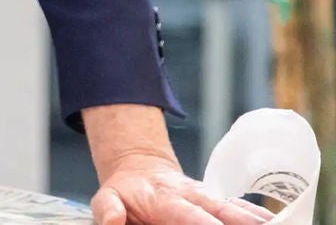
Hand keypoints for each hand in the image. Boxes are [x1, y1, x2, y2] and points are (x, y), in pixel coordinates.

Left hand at [91, 153, 273, 224]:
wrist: (139, 168)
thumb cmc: (124, 192)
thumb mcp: (106, 198)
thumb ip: (108, 210)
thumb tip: (111, 222)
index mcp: (168, 200)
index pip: (192, 219)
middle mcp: (196, 198)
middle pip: (225, 215)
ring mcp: (212, 200)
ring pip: (241, 211)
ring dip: (258, 222)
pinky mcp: (222, 204)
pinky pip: (247, 210)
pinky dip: (263, 217)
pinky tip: (281, 223)